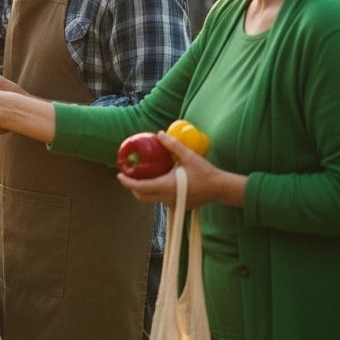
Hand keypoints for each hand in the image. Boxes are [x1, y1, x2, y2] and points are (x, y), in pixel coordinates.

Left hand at [115, 130, 234, 208]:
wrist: (220, 189)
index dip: (127, 182)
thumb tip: (160, 134)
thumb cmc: (205, 172)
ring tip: (143, 176)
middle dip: (132, 187)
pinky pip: (162, 199)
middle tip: (129, 176)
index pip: (140, 187)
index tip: (119, 176)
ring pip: (152, 199)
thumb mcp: (189, 156)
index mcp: (166, 186)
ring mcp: (173, 204)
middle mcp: (167, 198)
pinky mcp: (179, 206)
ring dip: (144, 190)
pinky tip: (159, 181)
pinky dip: (156, 192)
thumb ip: (173, 145)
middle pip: (142, 196)